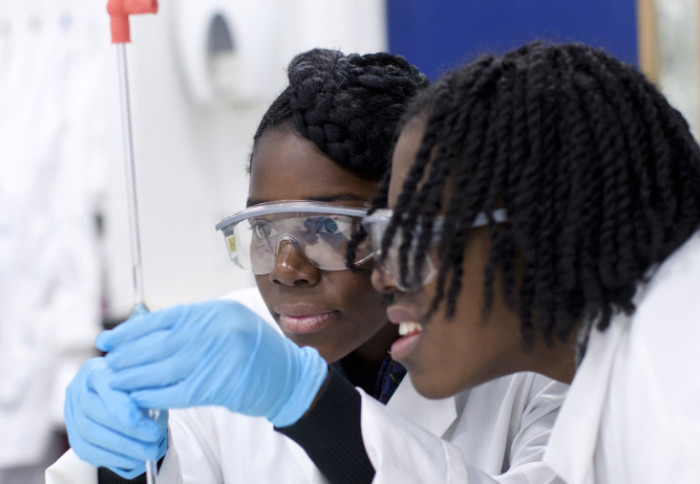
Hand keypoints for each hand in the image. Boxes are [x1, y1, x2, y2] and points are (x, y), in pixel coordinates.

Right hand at [64, 358, 167, 478]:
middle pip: (92, 413)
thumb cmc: (137, 383)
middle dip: (126, 429)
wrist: (123, 394)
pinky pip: (88, 452)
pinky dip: (113, 458)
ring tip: (150, 451)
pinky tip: (136, 459)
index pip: (102, 384)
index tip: (137, 418)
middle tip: (155, 436)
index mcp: (95, 370)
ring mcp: (72, 413)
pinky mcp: (74, 436)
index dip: (117, 403)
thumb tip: (157, 400)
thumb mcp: (145, 378)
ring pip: (89, 435)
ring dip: (122, 447)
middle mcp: (78, 389)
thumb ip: (146, 385)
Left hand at [97, 300, 328, 426]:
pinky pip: (175, 391)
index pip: (164, 318)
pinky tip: (138, 397)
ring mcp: (218, 356)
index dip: (132, 330)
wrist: (288, 376)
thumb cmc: (255, 352)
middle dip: (127, 355)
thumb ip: (192, 326)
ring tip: (115, 381)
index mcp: (215, 311)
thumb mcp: (226, 324)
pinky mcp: (218, 385)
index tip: (110, 339)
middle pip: (159, 344)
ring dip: (134, 377)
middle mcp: (216, 329)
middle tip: (108, 363)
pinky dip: (153, 395)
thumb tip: (144, 333)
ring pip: (162, 368)